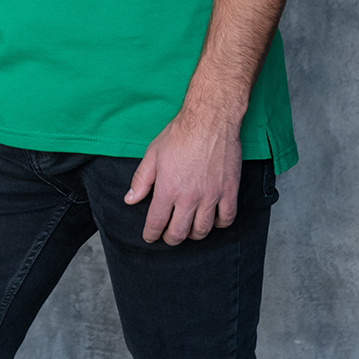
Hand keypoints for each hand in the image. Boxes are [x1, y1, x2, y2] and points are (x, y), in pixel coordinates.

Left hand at [124, 108, 242, 244]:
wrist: (209, 120)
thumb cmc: (180, 134)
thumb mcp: (153, 154)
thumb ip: (141, 180)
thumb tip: (130, 200)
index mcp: (168, 189)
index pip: (157, 222)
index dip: (151, 234)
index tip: (150, 237)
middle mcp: (189, 197)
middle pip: (179, 233)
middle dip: (170, 239)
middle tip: (168, 236)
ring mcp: (211, 196)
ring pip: (202, 230)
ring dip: (193, 234)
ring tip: (189, 229)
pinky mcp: (229, 190)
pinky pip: (226, 219)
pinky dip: (219, 224)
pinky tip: (213, 219)